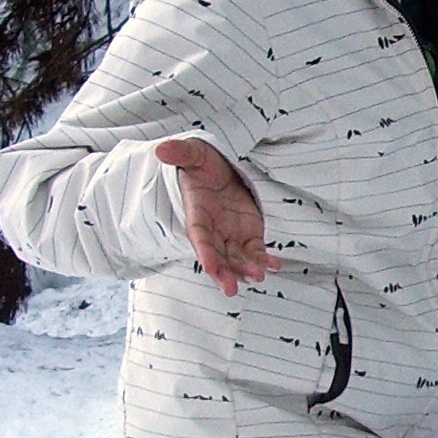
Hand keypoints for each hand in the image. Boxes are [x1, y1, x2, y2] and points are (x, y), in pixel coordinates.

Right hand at [155, 137, 280, 296]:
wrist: (218, 173)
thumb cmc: (201, 166)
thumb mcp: (193, 155)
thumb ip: (181, 154)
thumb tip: (162, 148)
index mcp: (197, 216)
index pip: (200, 238)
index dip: (205, 253)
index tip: (211, 267)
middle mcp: (213, 232)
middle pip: (218, 257)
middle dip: (225, 273)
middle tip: (231, 290)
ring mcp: (232, 236)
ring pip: (238, 259)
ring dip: (247, 270)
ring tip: (259, 276)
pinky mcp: (249, 236)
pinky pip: (257, 252)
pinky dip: (265, 260)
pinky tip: (275, 265)